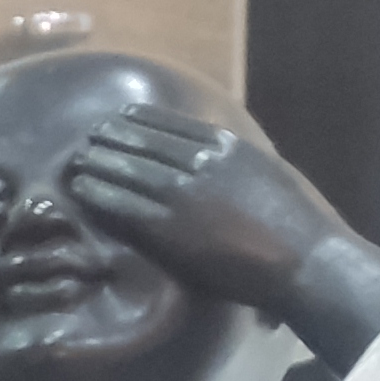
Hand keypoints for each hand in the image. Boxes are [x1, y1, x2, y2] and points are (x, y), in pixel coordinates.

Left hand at [64, 105, 339, 319]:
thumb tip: (221, 159)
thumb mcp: (268, 176)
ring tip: (74, 161)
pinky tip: (80, 189)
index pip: (171, 124)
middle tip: (86, 140)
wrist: (305, 261)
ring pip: (126, 168)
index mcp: (229, 145)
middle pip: (142, 141)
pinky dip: (98, 192)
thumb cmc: (297, 226)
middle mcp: (202, 161)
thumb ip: (237, 164)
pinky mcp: (169, 226)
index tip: (117, 119)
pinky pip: (122, 203)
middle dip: (110, 138)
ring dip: (97, 162)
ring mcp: (184, 192)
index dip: (138, 121)